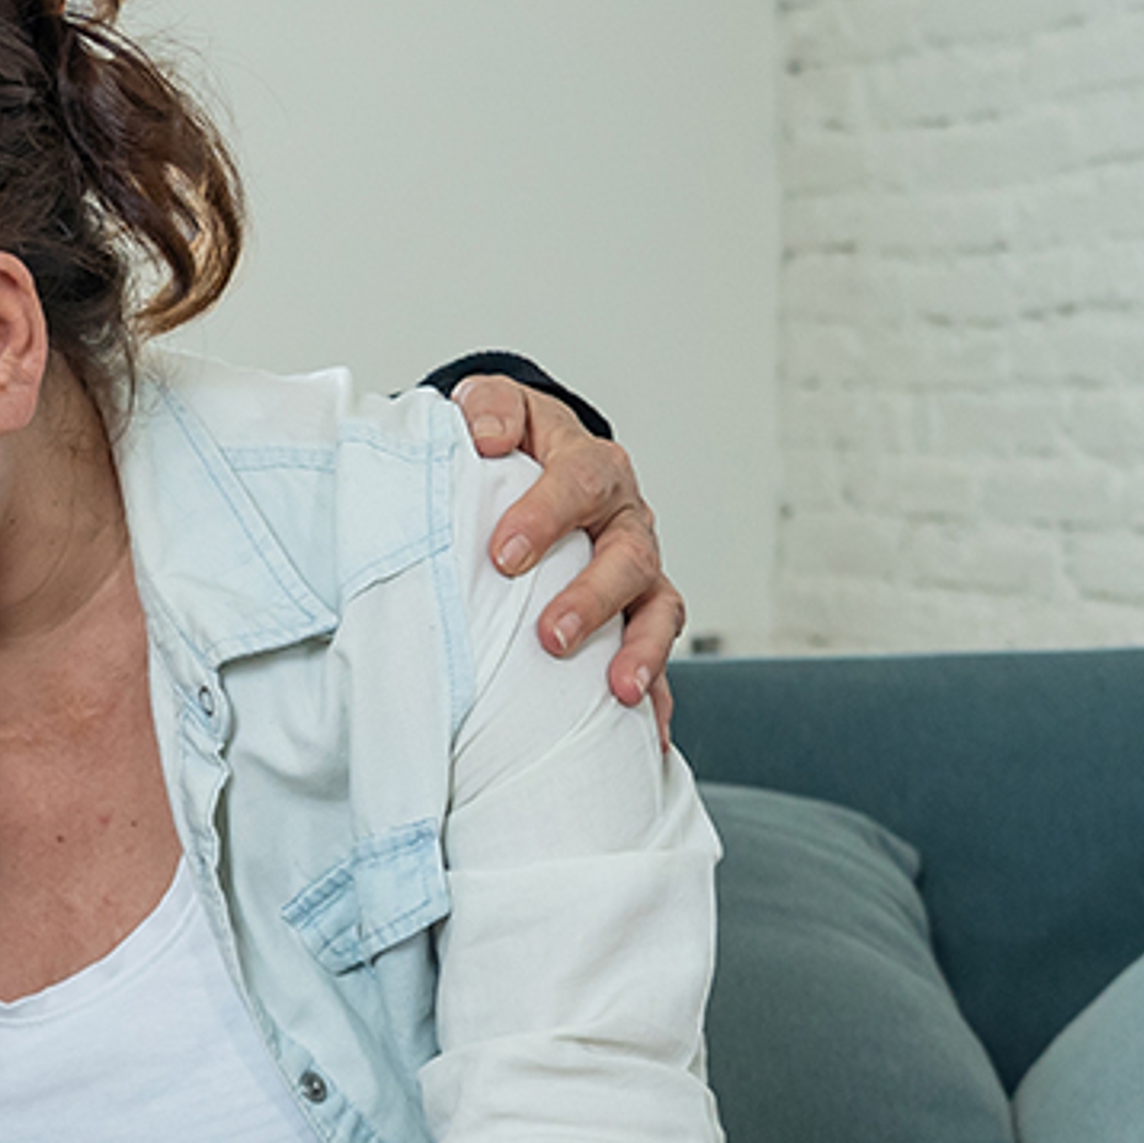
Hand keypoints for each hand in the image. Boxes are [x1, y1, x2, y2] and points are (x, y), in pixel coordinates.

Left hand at [451, 374, 684, 743]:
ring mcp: (638, 571)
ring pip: (659, 609)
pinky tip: (649, 735)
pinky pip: (658, 658)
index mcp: (589, 465)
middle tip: (550, 637)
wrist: (533, 464)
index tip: (503, 554)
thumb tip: (485, 436)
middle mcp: (624, 519)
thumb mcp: (495, 409)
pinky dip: (658, 697)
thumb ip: (488, 407)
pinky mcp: (639, 616)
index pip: (577, 480)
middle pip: (628, 556)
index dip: (545, 515)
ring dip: (640, 652)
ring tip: (616, 692)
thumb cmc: (511, 449)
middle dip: (592, 598)